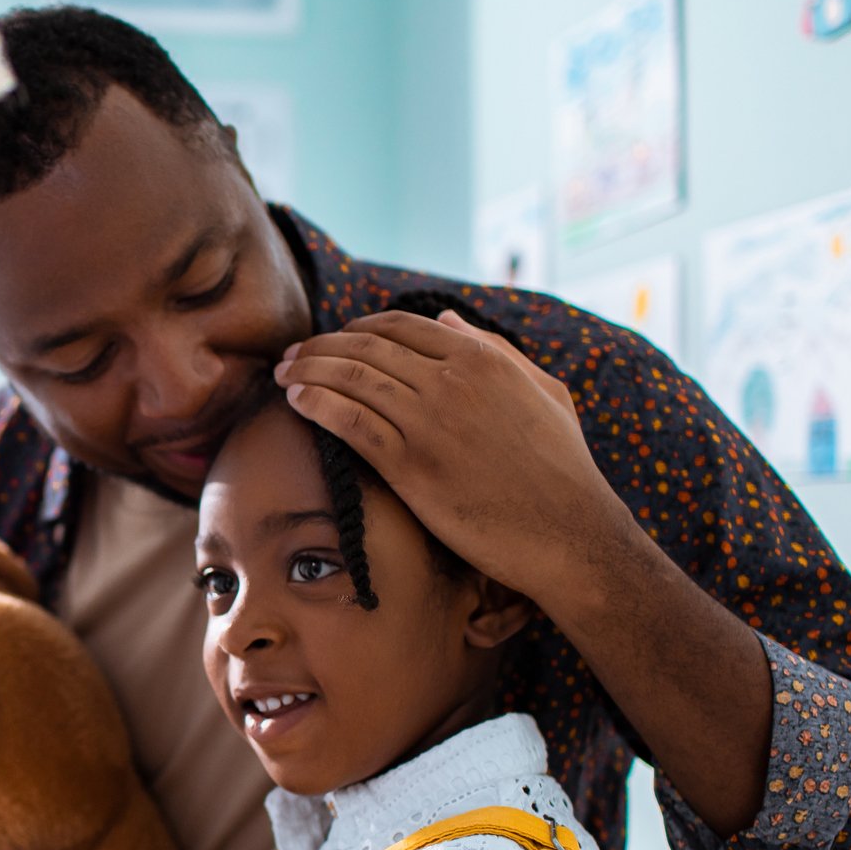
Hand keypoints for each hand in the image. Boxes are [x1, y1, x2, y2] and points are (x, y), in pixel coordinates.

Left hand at [275, 310, 631, 608]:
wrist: (568, 532)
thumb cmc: (562, 467)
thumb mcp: (543, 391)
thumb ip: (495, 349)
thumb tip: (448, 317)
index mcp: (482, 358)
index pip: (398, 326)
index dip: (355, 330)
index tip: (333, 340)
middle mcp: (452, 380)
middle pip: (365, 348)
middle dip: (320, 347)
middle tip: (291, 354)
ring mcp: (429, 422)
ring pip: (351, 379)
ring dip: (307, 370)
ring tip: (282, 373)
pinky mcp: (412, 465)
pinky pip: (351, 422)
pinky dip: (317, 404)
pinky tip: (296, 401)